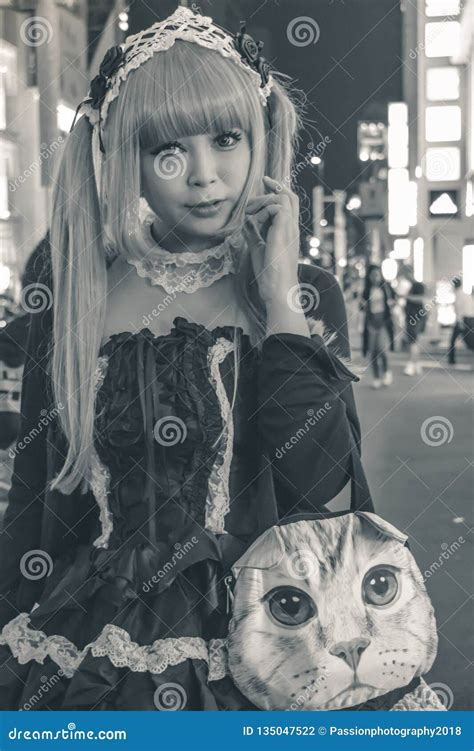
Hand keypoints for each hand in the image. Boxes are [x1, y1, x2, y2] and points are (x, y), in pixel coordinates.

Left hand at [244, 176, 299, 305]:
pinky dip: (264, 210)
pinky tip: (254, 221)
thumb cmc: (269, 274)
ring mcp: (290, 229)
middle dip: (274, 186)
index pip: (288, 204)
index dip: (277, 190)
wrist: (277, 289)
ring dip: (264, 200)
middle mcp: (292, 228)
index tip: (265, 183)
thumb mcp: (258, 248)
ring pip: (283, 199)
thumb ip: (254, 234)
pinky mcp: (284, 232)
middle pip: (290, 196)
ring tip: (249, 211)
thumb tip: (246, 222)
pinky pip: (278, 208)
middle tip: (258, 188)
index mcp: (288, 232)